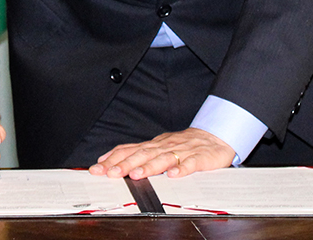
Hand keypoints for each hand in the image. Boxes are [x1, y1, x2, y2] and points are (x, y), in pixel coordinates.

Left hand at [89, 127, 235, 178]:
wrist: (214, 137)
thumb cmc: (184, 145)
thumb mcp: (160, 148)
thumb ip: (140, 155)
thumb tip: (113, 163)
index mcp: (155, 145)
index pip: (130, 150)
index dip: (114, 159)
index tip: (98, 167)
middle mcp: (165, 146)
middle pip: (143, 154)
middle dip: (125, 164)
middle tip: (111, 173)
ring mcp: (183, 151)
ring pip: (164, 159)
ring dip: (149, 167)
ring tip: (136, 175)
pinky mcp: (200, 158)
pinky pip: (191, 164)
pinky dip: (182, 169)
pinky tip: (173, 175)